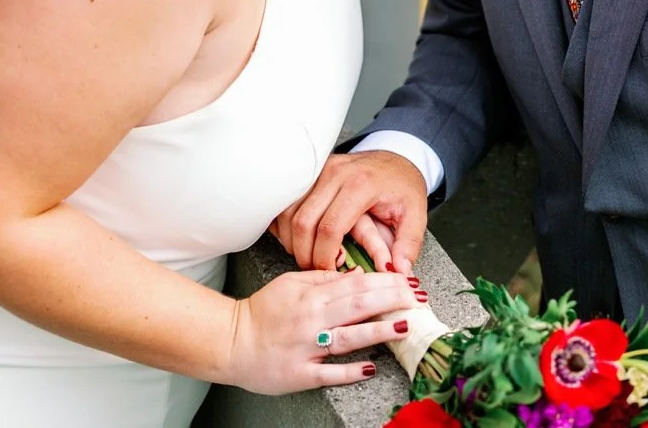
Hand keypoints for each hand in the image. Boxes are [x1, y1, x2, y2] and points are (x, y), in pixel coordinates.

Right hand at [224, 269, 419, 393]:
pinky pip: (329, 373)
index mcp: (310, 294)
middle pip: (357, 305)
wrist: (230, 341)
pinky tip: (371, 366)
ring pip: (348, 337)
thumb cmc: (262, 312)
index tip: (408, 280)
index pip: (355, 283)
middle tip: (416, 299)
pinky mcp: (300, 374)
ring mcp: (306, 348)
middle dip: (390, 300)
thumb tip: (355, 273)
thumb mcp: (291, 283)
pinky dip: (350, 371)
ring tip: (404, 326)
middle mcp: (311, 319)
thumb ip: (323, 277)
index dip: (384, 281)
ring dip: (378, 330)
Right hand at [272, 151, 427, 274]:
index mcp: (361, 185)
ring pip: (288, 211)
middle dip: (304, 253)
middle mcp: (335, 173)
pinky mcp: (309, 172)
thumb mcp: (416, 215)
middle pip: (303, 221)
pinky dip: (285, 223)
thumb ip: (408, 245)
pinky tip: (296, 237)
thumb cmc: (402, 187)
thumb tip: (399, 271)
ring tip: (306, 254)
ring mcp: (319, 170)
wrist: (395, 158)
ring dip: (292, 239)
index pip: (330, 227)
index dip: (325, 256)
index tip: (330, 271)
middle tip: (315, 268)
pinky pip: (285, 200)